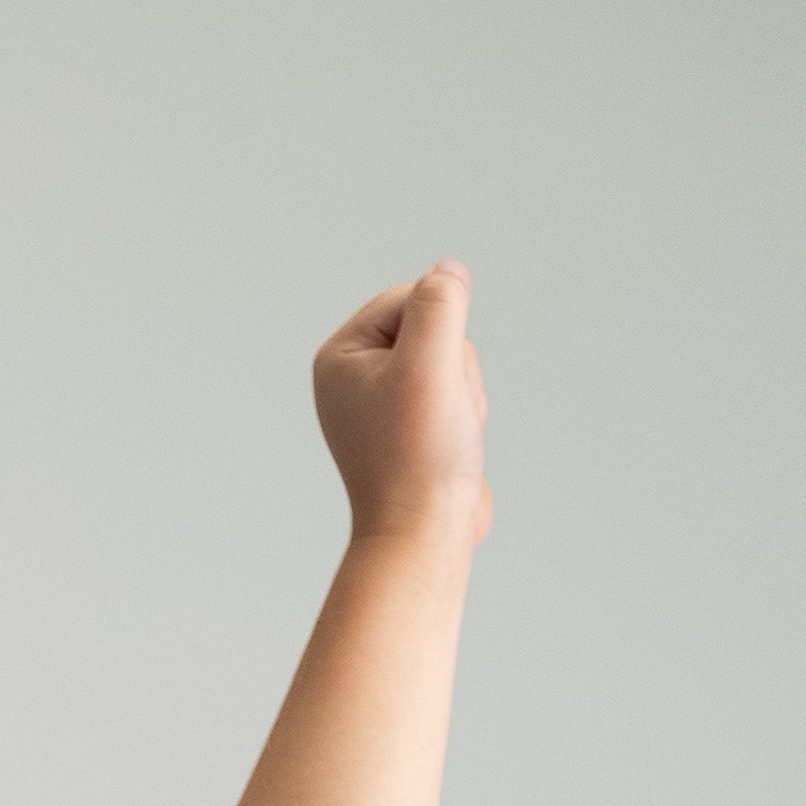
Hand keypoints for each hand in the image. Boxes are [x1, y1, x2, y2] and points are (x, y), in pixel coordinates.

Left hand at [314, 260, 490, 551]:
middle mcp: (354, 378)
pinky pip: (457, 395)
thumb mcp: (431, 360)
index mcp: (340, 356)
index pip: (413, 297)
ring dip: (465, 394)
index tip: (429, 382)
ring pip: (453, 363)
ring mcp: (383, 406)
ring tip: (446, 436)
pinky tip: (451, 450)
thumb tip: (449, 270)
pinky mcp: (412, 430)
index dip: (441, 333)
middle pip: (436, 329)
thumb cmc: (420, 455)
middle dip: (454, 367)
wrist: (424, 535)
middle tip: (438, 416)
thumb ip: (439, 302)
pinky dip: (466, 419)